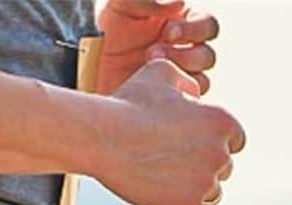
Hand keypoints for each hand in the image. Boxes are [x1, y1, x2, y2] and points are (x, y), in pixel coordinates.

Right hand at [94, 58, 244, 204]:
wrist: (105, 137)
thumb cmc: (128, 103)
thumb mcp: (160, 74)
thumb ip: (185, 82)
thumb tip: (195, 94)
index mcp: (222, 120)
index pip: (236, 141)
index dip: (214, 145)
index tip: (192, 147)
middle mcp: (220, 152)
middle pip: (224, 170)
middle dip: (203, 169)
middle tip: (173, 168)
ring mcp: (204, 182)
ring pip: (212, 196)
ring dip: (193, 193)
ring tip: (166, 185)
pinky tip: (162, 203)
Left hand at [96, 0, 220, 95]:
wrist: (83, 64)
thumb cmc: (104, 27)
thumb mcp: (121, 4)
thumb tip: (179, 4)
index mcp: (183, 25)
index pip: (209, 26)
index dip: (194, 29)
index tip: (168, 32)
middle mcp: (184, 52)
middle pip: (207, 56)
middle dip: (183, 55)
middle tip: (152, 53)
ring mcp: (176, 80)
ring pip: (200, 83)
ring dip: (179, 78)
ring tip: (147, 71)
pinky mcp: (164, 104)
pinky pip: (184, 106)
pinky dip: (172, 99)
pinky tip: (148, 91)